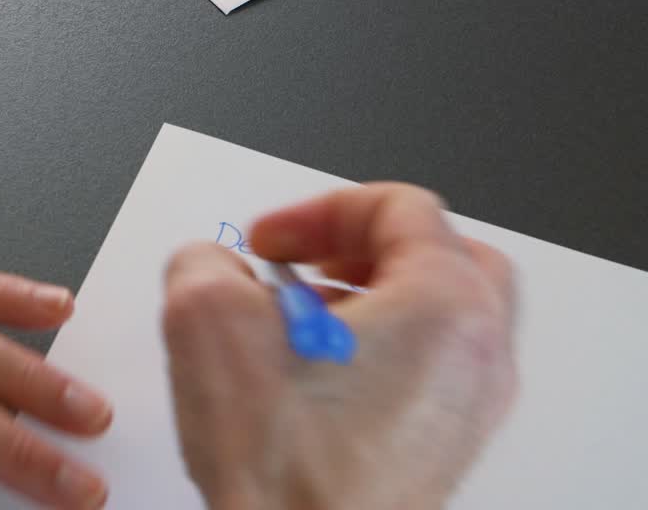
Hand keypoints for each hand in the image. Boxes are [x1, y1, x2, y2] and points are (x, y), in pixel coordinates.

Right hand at [161, 184, 516, 509]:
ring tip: (301, 321)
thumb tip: (213, 265)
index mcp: (445, 306)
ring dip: (370, 297)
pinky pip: (427, 368)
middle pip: (442, 253)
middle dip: (362, 246)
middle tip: (307, 263)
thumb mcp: (205, 318)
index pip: (398, 208)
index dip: (316, 211)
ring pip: (439, 313)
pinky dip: (378, 349)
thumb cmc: (287, 475)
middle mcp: (478, 355)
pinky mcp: (442, 449)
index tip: (270, 240)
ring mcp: (468, 409)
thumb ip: (204, 258)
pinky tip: (311, 375)